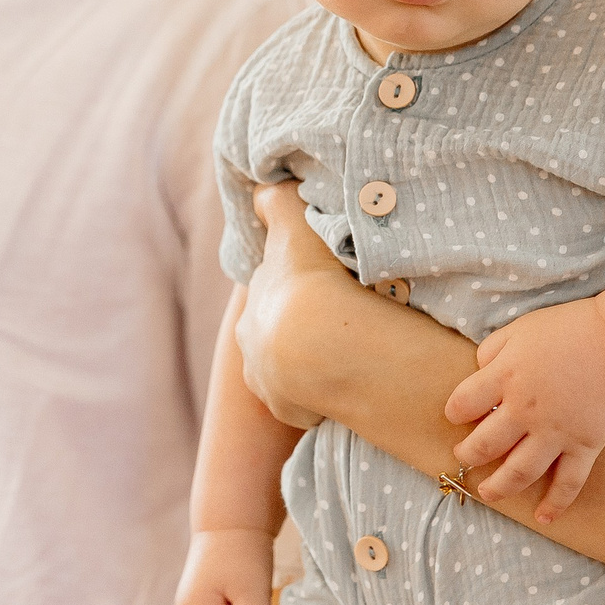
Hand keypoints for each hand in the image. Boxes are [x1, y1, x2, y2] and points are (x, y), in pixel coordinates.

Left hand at [232, 182, 351, 427]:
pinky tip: (352, 381)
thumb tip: (260, 189)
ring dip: (315, 365)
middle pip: (278, 336)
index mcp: (251, 311)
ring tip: (351, 354)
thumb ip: (276, 202)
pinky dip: (329, 394)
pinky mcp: (292, 414)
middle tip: (343, 320)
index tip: (325, 285)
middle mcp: (251, 351)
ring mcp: (270, 387)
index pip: (274, 296)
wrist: (322, 343)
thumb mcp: (292, 224)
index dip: (300, 287)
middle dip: (303, 330)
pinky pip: (311, 404)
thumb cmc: (311, 279)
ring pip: (292, 373)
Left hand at [443, 299, 604, 521]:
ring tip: (487, 493)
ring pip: (519, 472)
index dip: (455, 412)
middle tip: (464, 455)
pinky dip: (556, 504)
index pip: (463, 404)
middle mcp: (525, 409)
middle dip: (468, 454)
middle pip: (484, 445)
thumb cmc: (569, 330)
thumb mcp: (520, 329)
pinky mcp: (584, 446)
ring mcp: (555, 432)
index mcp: (506, 376)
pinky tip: (543, 517)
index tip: (457, 416)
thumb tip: (477, 371)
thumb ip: (492, 350)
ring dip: (499, 488)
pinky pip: (568, 482)